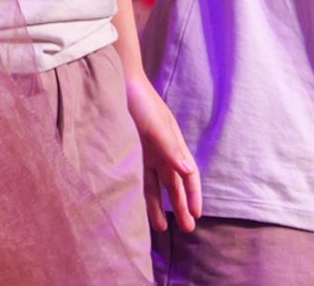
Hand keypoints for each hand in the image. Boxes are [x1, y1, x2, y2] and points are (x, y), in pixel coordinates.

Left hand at [128, 72, 200, 233]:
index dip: (193, 195)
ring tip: (163, 228)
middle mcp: (162, 152)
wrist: (117, 84)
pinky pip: (138, 179)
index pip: (189, 175)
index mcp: (174, 145)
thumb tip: (188, 171)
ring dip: (160, 206)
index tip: (196, 214)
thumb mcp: (157, 126)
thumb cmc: (141, 102)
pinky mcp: (129, 153)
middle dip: (181, 206)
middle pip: (174, 185)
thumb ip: (170, 149)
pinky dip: (141, 194)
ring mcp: (145, 153)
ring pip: (156, 186)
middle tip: (187, 230)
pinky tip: (139, 208)